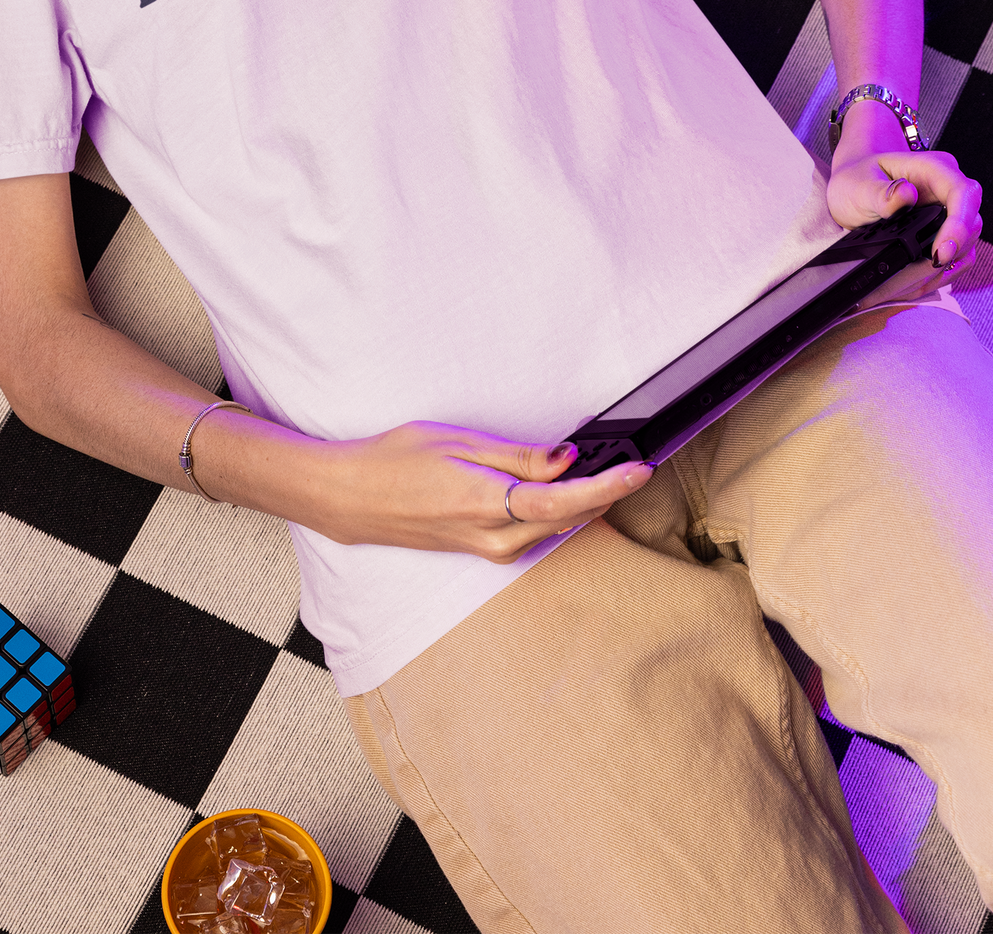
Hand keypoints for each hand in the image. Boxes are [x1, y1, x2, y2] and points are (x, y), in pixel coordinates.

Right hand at [307, 421, 651, 561]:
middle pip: (568, 520)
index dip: (608, 486)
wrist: (352, 497)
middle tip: (631, 458)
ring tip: (606, 469)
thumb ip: (517, 456)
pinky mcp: (482, 551)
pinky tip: (562, 490)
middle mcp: (493, 538)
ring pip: (553, 530)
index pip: (563, 502)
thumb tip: (567, 459)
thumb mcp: (457, 442)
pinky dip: (556, 512)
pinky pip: (533, 534)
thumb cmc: (397, 460)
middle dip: (605, 492)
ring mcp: (487, 550)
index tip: (641, 470)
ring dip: (583, 503)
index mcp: (486, 505)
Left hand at [826, 142, 982, 272]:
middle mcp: (948, 190)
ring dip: (943, 269)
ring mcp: (950, 214)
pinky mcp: (945, 234)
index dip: (958, 226)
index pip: (962, 194)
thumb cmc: (858, 178)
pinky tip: (914, 284)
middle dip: (949, 254)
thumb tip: (905, 195)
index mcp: (934, 169)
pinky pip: (954, 259)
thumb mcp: (859, 184)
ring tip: (909, 284)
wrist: (854, 186)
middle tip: (919, 273)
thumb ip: (880, 192)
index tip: (940, 252)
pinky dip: (936, 275)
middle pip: (970, 225)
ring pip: (966, 247)